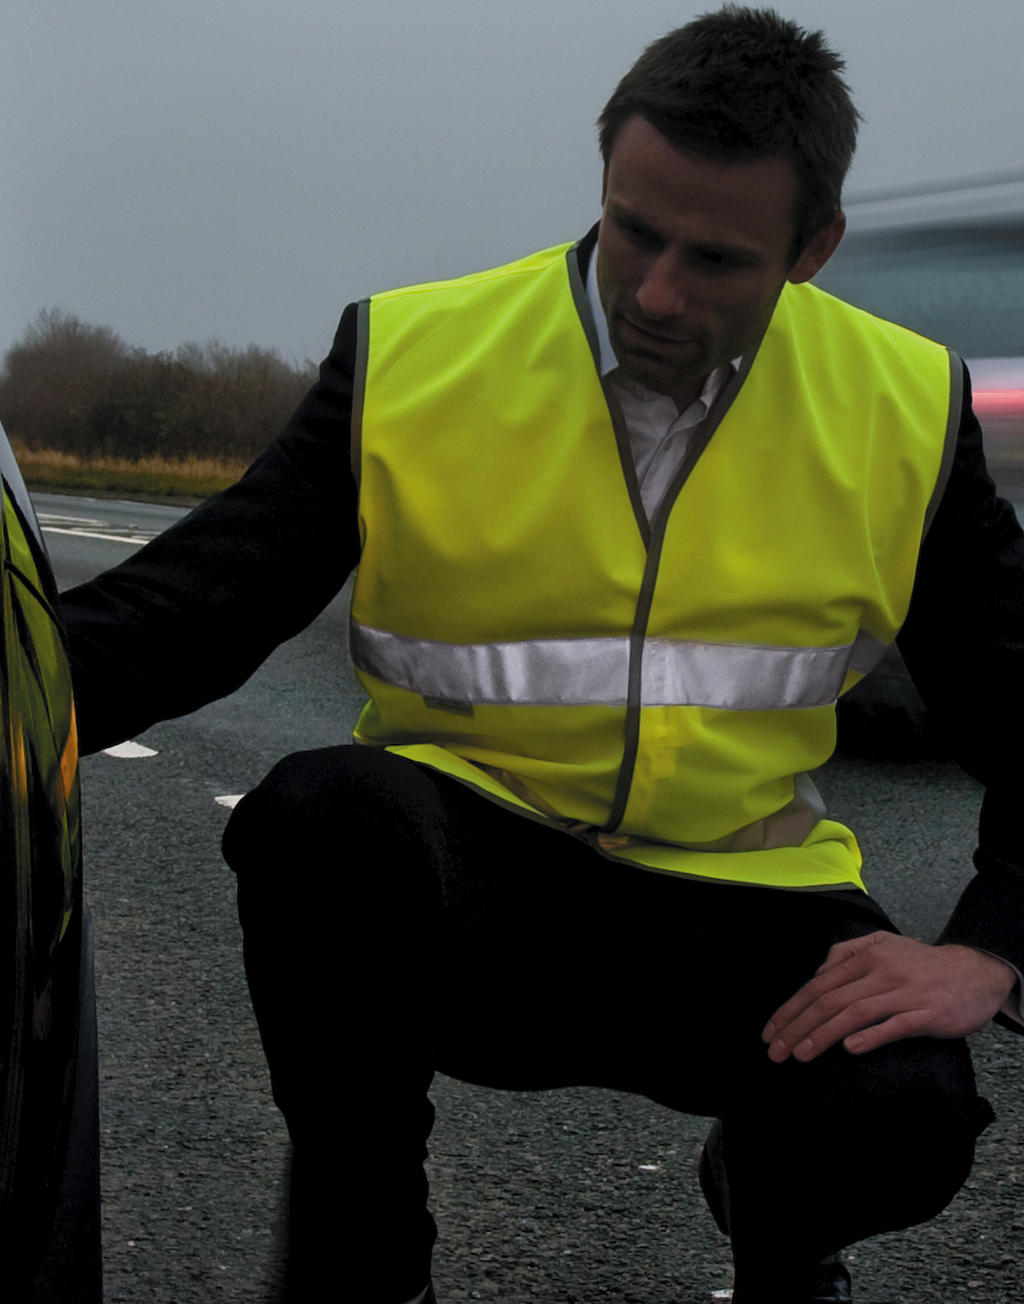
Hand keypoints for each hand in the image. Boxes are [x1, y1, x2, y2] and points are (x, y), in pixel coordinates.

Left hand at [762, 932, 1017, 1063]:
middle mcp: (880, 972)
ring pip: (854, 1014)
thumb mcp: (882, 944)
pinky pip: (895, 1026)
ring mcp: (903, 993)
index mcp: (865, 956)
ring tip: (799, 1055)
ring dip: (822, 1035)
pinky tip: (850, 1050)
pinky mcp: (926, 1014)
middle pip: (829, 1000)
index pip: (818, 985)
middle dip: (797, 1027)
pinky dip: (871, 1037)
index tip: (771, 1032)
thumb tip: (817, 973)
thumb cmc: (920, 963)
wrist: (973, 972)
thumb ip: (846, 953)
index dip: (790, 1009)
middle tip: (775, 1051)